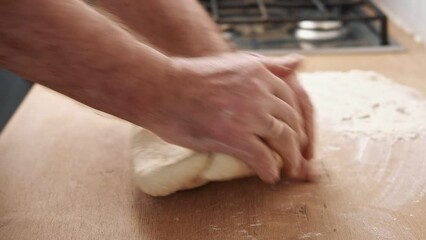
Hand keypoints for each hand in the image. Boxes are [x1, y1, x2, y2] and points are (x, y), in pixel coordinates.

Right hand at [141, 52, 308, 182]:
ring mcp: (248, 114)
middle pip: (292, 122)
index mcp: (258, 73)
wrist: (161, 89)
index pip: (293, 100)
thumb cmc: (191, 78)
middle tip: (299, 157)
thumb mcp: (234, 63)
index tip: (298, 134)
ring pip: (283, 140)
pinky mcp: (234, 136)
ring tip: (290, 171)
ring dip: (290, 160)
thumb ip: (268, 65)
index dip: (298, 121)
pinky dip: (269, 171)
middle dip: (298, 143)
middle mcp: (258, 91)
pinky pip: (263, 158)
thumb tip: (299, 61)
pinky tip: (269, 177)